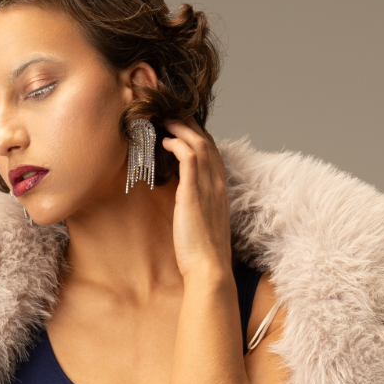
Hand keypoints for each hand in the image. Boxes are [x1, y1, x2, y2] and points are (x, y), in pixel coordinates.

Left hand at [161, 118, 231, 279]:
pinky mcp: (194, 193)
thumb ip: (195, 206)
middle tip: (168, 113)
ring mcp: (208, 187)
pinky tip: (165, 141)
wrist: (208, 270)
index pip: (212, 152)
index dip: (196, 135)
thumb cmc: (201, 253)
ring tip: (163, 119)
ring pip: (199, 143)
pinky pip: (190, 157)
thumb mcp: (200, 223)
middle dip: (188, 124)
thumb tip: (182, 200)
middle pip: (207, 141)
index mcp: (219, 191)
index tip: (180, 128)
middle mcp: (217, 184)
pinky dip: (178, 144)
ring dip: (181, 127)